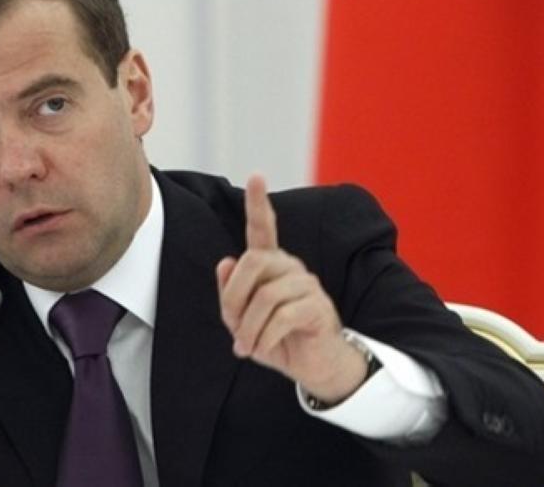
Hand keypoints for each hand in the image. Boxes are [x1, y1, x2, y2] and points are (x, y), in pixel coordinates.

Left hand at [216, 175, 368, 402]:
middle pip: (252, 263)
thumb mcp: (242, 322)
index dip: (259, 203)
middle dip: (233, 298)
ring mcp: (307, 284)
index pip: (264, 228)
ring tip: (248, 347)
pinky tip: (262, 350)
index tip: (257, 176)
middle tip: (233, 331)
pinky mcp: (318, 306)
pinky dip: (264, 338)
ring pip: (265, 296)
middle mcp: (291, 267)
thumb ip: (231, 294)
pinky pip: (281, 316)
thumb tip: (225, 261)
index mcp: (272, 265)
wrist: (313, 368)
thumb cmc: (276, 340)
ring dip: (248, 328)